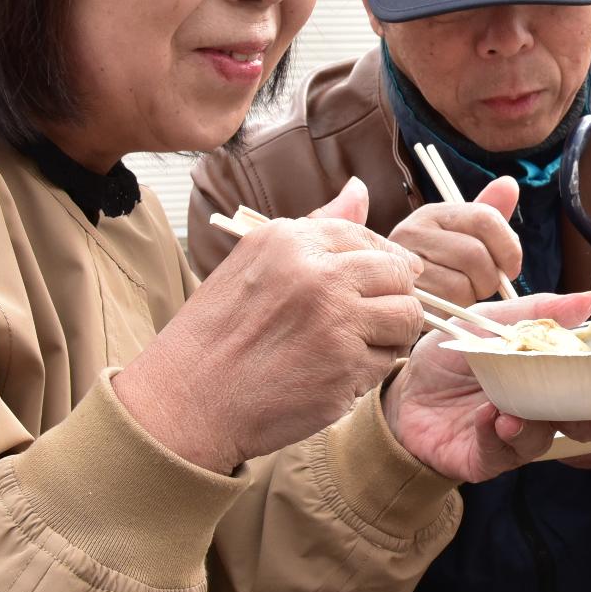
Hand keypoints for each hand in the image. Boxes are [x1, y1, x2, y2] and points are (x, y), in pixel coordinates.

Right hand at [116, 177, 422, 472]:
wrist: (185, 403)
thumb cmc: (216, 335)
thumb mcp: (254, 262)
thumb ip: (317, 228)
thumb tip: (360, 188)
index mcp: (290, 241)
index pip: (367, 237)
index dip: (382, 261)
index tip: (381, 279)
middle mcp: (318, 274)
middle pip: (399, 274)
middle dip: (395, 296)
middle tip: (373, 318)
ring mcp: (336, 322)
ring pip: (406, 317)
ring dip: (390, 334)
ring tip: (354, 346)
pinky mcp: (346, 367)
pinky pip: (388, 361)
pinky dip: (370, 369)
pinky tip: (333, 373)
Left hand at [384, 292, 590, 481]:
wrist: (399, 392)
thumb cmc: (446, 358)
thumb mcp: (486, 324)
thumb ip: (532, 314)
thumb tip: (586, 300)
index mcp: (543, 376)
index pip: (586, 381)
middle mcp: (536, 410)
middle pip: (579, 421)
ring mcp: (511, 437)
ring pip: (541, 439)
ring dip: (534, 424)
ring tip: (515, 410)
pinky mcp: (485, 460)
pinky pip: (501, 453)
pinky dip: (499, 434)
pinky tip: (491, 417)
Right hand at [389, 174, 522, 305]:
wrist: (399, 301)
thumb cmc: (441, 272)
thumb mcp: (464, 241)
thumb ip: (488, 218)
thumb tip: (509, 184)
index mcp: (434, 214)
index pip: (485, 218)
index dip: (509, 248)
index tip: (511, 268)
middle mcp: (413, 231)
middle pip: (475, 254)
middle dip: (490, 279)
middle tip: (483, 287)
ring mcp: (401, 264)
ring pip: (461, 284)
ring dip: (471, 298)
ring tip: (461, 298)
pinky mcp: (401, 295)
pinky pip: (444, 306)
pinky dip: (455, 311)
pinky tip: (446, 308)